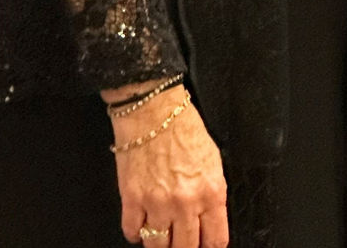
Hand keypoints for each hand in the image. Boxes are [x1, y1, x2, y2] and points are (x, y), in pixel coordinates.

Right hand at [108, 88, 227, 247]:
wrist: (154, 112)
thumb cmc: (184, 129)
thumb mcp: (213, 161)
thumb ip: (212, 194)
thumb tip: (209, 220)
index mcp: (211, 192)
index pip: (215, 240)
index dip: (210, 247)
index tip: (205, 246)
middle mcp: (185, 203)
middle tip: (181, 242)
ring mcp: (156, 204)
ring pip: (157, 246)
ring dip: (159, 243)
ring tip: (161, 235)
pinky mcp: (132, 200)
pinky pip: (132, 232)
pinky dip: (136, 233)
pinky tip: (142, 224)